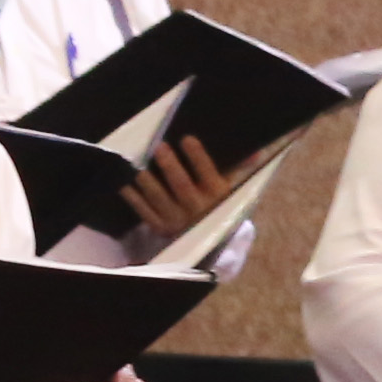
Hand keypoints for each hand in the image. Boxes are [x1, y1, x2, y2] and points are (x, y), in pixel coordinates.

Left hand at [121, 135, 238, 243]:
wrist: (210, 242)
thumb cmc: (221, 207)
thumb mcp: (234, 191)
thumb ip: (240, 170)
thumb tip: (256, 151)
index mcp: (218, 196)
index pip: (208, 174)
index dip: (198, 157)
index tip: (187, 138)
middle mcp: (197, 209)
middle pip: (182, 186)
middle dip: (170, 166)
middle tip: (159, 147)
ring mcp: (177, 220)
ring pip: (160, 199)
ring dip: (148, 182)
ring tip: (138, 166)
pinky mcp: (161, 228)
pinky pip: (145, 212)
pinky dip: (134, 199)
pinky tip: (125, 184)